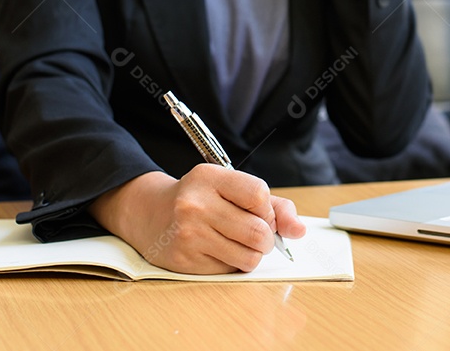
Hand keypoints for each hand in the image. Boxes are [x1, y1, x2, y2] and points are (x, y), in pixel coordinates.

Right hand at [90, 166, 306, 273]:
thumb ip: (275, 205)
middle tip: (252, 233)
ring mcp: (188, 234)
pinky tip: (216, 250)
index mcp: (209, 177)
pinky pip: (229, 271)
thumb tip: (299, 231)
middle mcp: (195, 204)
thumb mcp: (233, 188)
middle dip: (265, 238)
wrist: (150, 214)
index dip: (268, 210)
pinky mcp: (184, 261)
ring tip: (236, 242)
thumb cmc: (202, 199)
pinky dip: (231, 264)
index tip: (260, 212)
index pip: (260, 195)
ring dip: (251, 254)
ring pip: (249, 257)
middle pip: (259, 232)